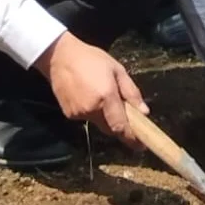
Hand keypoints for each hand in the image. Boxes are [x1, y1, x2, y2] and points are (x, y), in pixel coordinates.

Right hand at [33, 31, 148, 149]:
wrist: (60, 57)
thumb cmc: (92, 59)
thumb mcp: (117, 70)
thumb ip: (131, 92)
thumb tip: (144, 112)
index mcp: (106, 97)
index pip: (121, 126)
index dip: (131, 138)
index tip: (141, 147)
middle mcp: (92, 110)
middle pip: (111, 128)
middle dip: (120, 127)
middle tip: (128, 118)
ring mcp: (79, 114)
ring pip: (99, 123)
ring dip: (107, 117)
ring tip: (105, 96)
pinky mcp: (69, 115)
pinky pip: (88, 118)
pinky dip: (94, 112)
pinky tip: (91, 95)